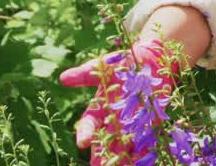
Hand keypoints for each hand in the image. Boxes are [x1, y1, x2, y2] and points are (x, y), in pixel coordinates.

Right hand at [59, 38, 178, 163]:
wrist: (152, 59)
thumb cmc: (124, 62)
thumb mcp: (104, 66)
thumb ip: (86, 74)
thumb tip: (63, 77)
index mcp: (98, 110)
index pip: (88, 126)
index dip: (84, 134)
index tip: (82, 142)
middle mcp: (112, 122)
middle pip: (104, 144)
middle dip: (102, 157)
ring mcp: (130, 126)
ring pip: (123, 148)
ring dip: (122, 160)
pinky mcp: (149, 125)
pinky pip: (145, 144)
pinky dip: (144, 155)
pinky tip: (144, 163)